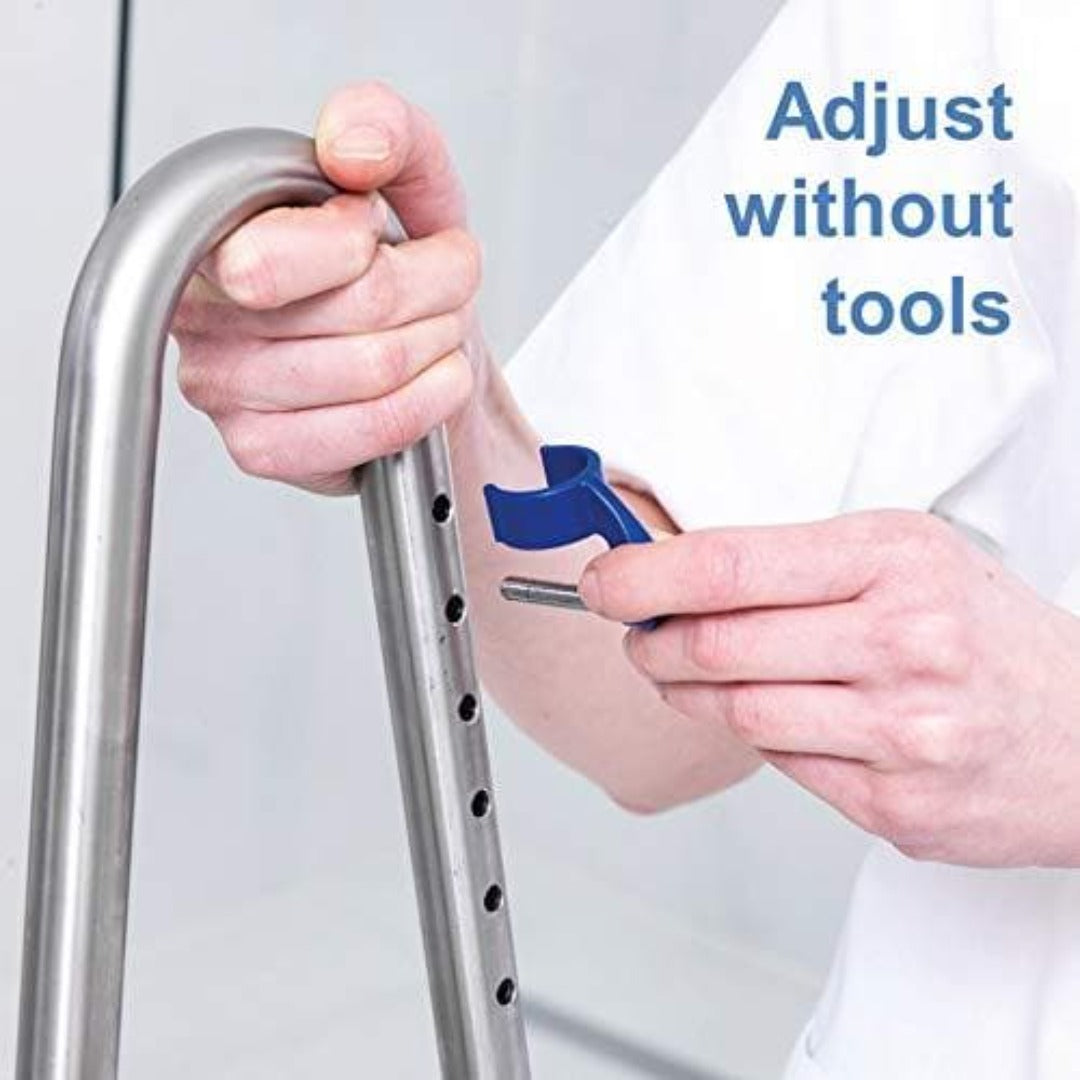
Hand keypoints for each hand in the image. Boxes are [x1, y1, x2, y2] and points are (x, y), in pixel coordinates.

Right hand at [173, 81, 480, 493]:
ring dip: (438, 343)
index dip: (359, 241)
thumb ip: (386, 129)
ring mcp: (224, 390)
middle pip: (358, 309)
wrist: (415, 349)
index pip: (275, 256)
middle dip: (433, 292)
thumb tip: (349, 143)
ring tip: (435, 328)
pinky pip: (374, 428)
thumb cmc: (397, 271)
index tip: (375, 234)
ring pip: (376, 368)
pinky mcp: (260, 449)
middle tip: (438, 287)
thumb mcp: (408, 178)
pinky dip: (431, 399)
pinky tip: (433, 378)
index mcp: (214, 233)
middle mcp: (202, 314)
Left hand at [580, 511, 1079, 866]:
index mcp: (894, 559)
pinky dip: (755, 737)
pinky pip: (780, 765)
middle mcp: (903, 639)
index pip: (731, 565)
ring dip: (687, 693)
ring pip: (737, 711)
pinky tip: (769, 715)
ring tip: (687, 675)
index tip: (604, 582)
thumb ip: (795, 563)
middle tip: (641, 635)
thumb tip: (676, 574)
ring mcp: (902, 728)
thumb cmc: (989, 635)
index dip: (645, 576)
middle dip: (654, 642)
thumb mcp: (905, 558)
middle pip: (718, 644)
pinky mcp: (896, 802)